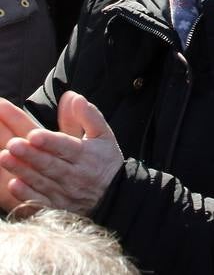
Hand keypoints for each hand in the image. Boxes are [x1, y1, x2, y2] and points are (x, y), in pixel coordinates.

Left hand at [0, 92, 122, 215]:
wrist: (113, 195)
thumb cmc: (104, 159)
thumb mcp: (103, 134)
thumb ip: (88, 115)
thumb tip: (73, 97)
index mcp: (86, 154)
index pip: (66, 146)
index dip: (50, 141)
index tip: (33, 134)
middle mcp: (75, 174)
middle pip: (49, 163)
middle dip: (30, 154)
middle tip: (11, 144)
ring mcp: (64, 192)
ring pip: (40, 181)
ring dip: (21, 170)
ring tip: (3, 158)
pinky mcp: (56, 206)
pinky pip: (39, 201)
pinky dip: (26, 194)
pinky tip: (13, 184)